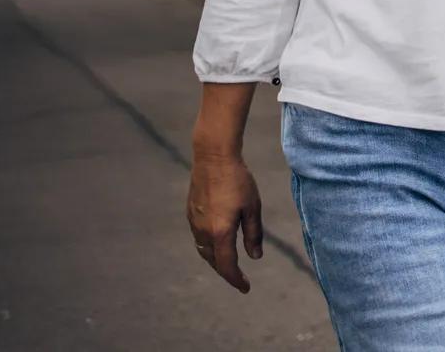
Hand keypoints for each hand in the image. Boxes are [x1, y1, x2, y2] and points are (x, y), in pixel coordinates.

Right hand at [186, 152, 263, 292]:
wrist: (213, 157)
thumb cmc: (238, 180)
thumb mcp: (253, 207)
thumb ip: (253, 234)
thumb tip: (254, 257)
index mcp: (221, 232)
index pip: (227, 266)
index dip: (236, 279)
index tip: (246, 287)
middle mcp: (204, 231)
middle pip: (214, 261)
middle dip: (226, 272)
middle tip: (239, 277)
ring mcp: (194, 222)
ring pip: (203, 251)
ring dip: (215, 261)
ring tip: (227, 263)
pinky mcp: (190, 213)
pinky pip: (198, 238)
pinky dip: (208, 247)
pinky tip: (216, 242)